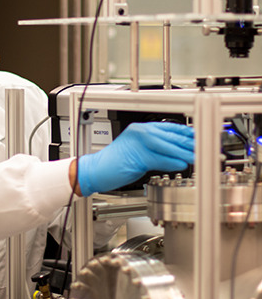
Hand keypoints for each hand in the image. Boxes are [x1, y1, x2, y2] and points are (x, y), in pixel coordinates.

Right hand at [76, 122, 194, 195]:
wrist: (94, 170)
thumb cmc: (114, 163)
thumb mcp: (138, 152)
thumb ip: (157, 151)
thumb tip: (179, 155)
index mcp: (140, 128)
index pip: (170, 128)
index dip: (187, 133)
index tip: (201, 138)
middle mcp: (139, 132)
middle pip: (171, 136)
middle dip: (190, 143)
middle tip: (205, 148)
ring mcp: (137, 143)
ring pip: (167, 146)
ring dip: (185, 153)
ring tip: (198, 157)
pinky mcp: (136, 156)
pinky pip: (159, 159)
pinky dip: (172, 162)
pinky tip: (182, 164)